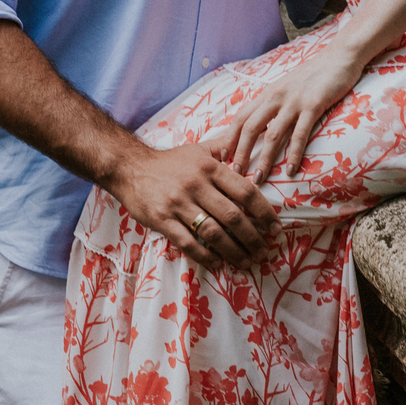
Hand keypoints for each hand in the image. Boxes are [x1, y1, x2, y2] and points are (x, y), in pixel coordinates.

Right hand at [107, 139, 281, 272]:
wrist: (129, 167)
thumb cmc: (170, 161)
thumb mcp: (200, 149)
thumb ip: (226, 147)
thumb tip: (253, 139)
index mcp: (210, 168)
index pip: (245, 191)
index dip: (264, 212)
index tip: (275, 228)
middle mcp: (196, 185)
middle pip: (233, 216)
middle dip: (253, 238)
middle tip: (264, 251)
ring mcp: (178, 204)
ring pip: (213, 233)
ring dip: (234, 251)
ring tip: (247, 262)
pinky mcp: (162, 220)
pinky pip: (188, 243)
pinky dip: (205, 257)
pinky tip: (217, 264)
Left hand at [220, 38, 364, 183]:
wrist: (340, 56)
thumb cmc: (315, 75)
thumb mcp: (287, 87)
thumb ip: (274, 104)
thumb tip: (262, 127)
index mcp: (267, 94)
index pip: (240, 118)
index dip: (229, 139)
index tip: (223, 160)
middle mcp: (276, 97)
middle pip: (250, 128)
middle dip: (240, 153)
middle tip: (235, 175)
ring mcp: (294, 101)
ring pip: (272, 135)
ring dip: (264, 160)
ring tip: (258, 180)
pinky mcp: (314, 105)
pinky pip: (300, 134)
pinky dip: (294, 154)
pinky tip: (291, 170)